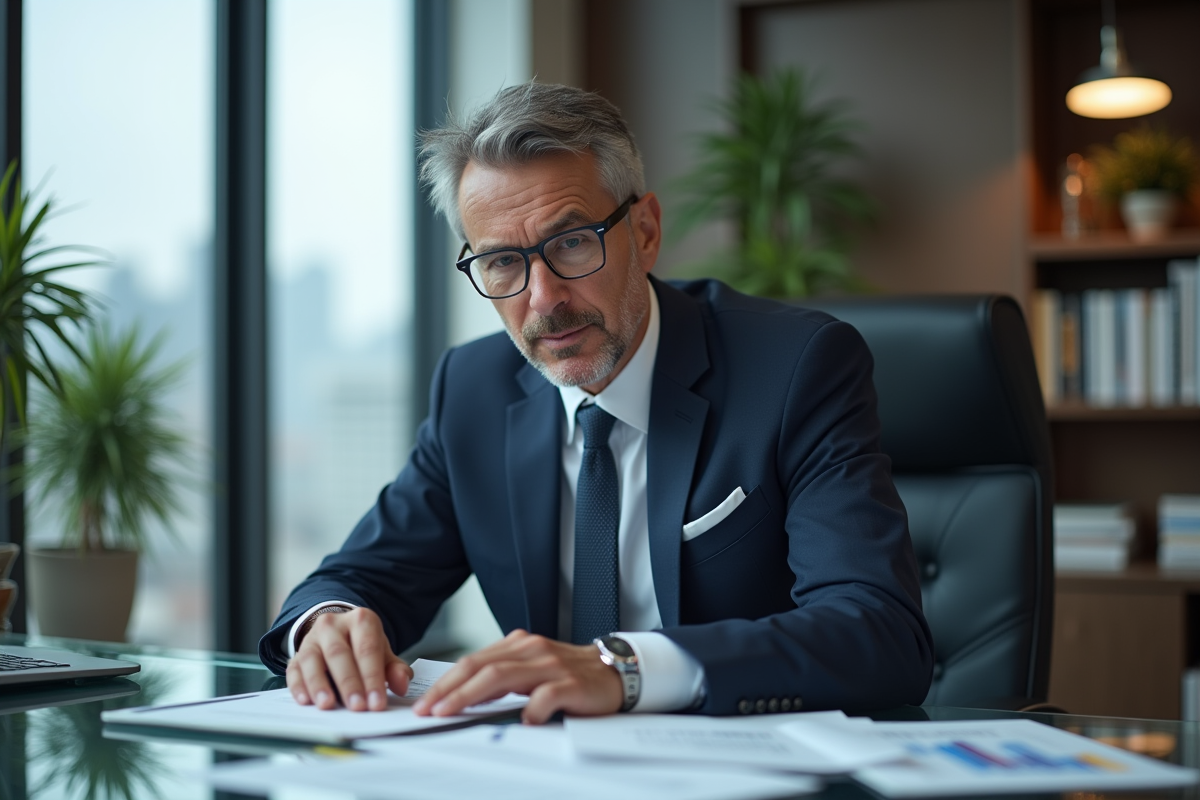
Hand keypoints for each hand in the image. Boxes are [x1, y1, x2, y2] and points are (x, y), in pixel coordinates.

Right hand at [286, 607, 413, 711]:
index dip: (372, 677)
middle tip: (357, 707)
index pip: (367, 649)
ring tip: (328, 705)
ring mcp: (312, 638)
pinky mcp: (296, 654)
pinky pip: (294, 669)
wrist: (338, 632)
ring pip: (312, 659)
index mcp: (361, 620)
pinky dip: (298, 686)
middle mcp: (333, 625)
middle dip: (349, 683)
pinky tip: (305, 701)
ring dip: (319, 684)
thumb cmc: (362, 646)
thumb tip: (402, 684)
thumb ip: (394, 669)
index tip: (377, 703)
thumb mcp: (382, 652)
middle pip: (339, 654)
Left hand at [412, 629, 622, 723]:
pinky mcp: (570, 683)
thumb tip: (462, 696)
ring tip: (451, 713)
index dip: (446, 681)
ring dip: (470, 696)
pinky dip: (529, 710)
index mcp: (519, 645)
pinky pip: (544, 696)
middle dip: (449, 689)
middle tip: (429, 709)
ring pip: (501, 677)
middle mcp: (531, 650)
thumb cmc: (569, 673)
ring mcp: (550, 665)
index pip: (473, 661)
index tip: (426, 701)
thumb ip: (503, 676)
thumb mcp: (532, 668)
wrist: (615, 670)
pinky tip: (521, 722)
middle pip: (480, 667)